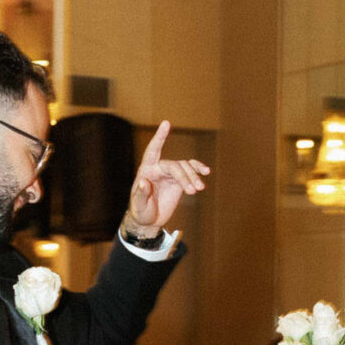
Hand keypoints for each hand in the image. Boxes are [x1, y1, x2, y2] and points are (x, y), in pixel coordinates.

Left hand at [127, 121, 208, 235]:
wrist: (149, 221)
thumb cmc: (140, 212)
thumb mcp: (138, 205)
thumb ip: (141, 193)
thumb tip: (143, 181)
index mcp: (147, 170)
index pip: (153, 150)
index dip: (160, 137)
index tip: (167, 124)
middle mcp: (159, 168)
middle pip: (175, 165)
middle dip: (185, 176)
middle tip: (193, 191)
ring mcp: (170, 173)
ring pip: (185, 168)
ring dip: (194, 177)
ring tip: (199, 189)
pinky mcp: (179, 180)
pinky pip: (190, 170)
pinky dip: (198, 170)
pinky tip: (206, 173)